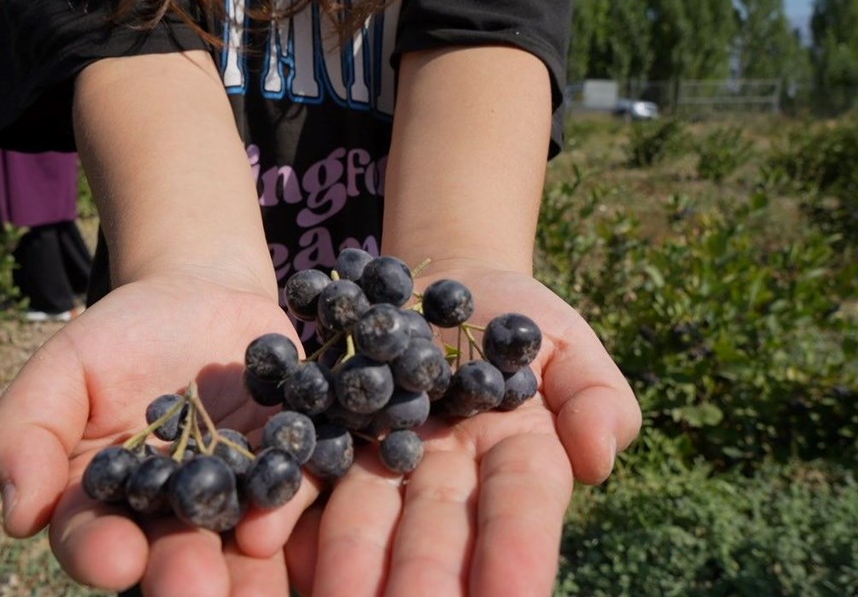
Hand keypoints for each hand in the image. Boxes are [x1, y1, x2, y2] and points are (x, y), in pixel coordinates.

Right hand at [0, 272, 318, 593]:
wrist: (196, 299)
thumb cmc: (117, 340)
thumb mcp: (63, 368)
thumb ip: (28, 432)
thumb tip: (17, 516)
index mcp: (106, 504)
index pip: (94, 538)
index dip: (100, 552)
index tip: (114, 560)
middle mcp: (174, 516)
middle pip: (176, 554)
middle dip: (184, 572)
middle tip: (195, 591)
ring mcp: (238, 496)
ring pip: (241, 540)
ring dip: (251, 566)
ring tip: (255, 567)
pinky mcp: (292, 465)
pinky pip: (297, 486)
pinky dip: (293, 500)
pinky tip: (288, 514)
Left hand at [283, 263, 641, 595]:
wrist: (441, 289)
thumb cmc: (520, 320)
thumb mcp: (566, 343)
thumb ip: (594, 395)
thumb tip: (596, 454)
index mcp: (518, 462)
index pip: (520, 513)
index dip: (516, 556)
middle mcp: (448, 480)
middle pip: (435, 534)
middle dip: (420, 580)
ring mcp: (385, 464)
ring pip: (367, 519)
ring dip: (348, 562)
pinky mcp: (332, 439)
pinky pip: (310, 474)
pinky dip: (288, 507)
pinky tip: (261, 537)